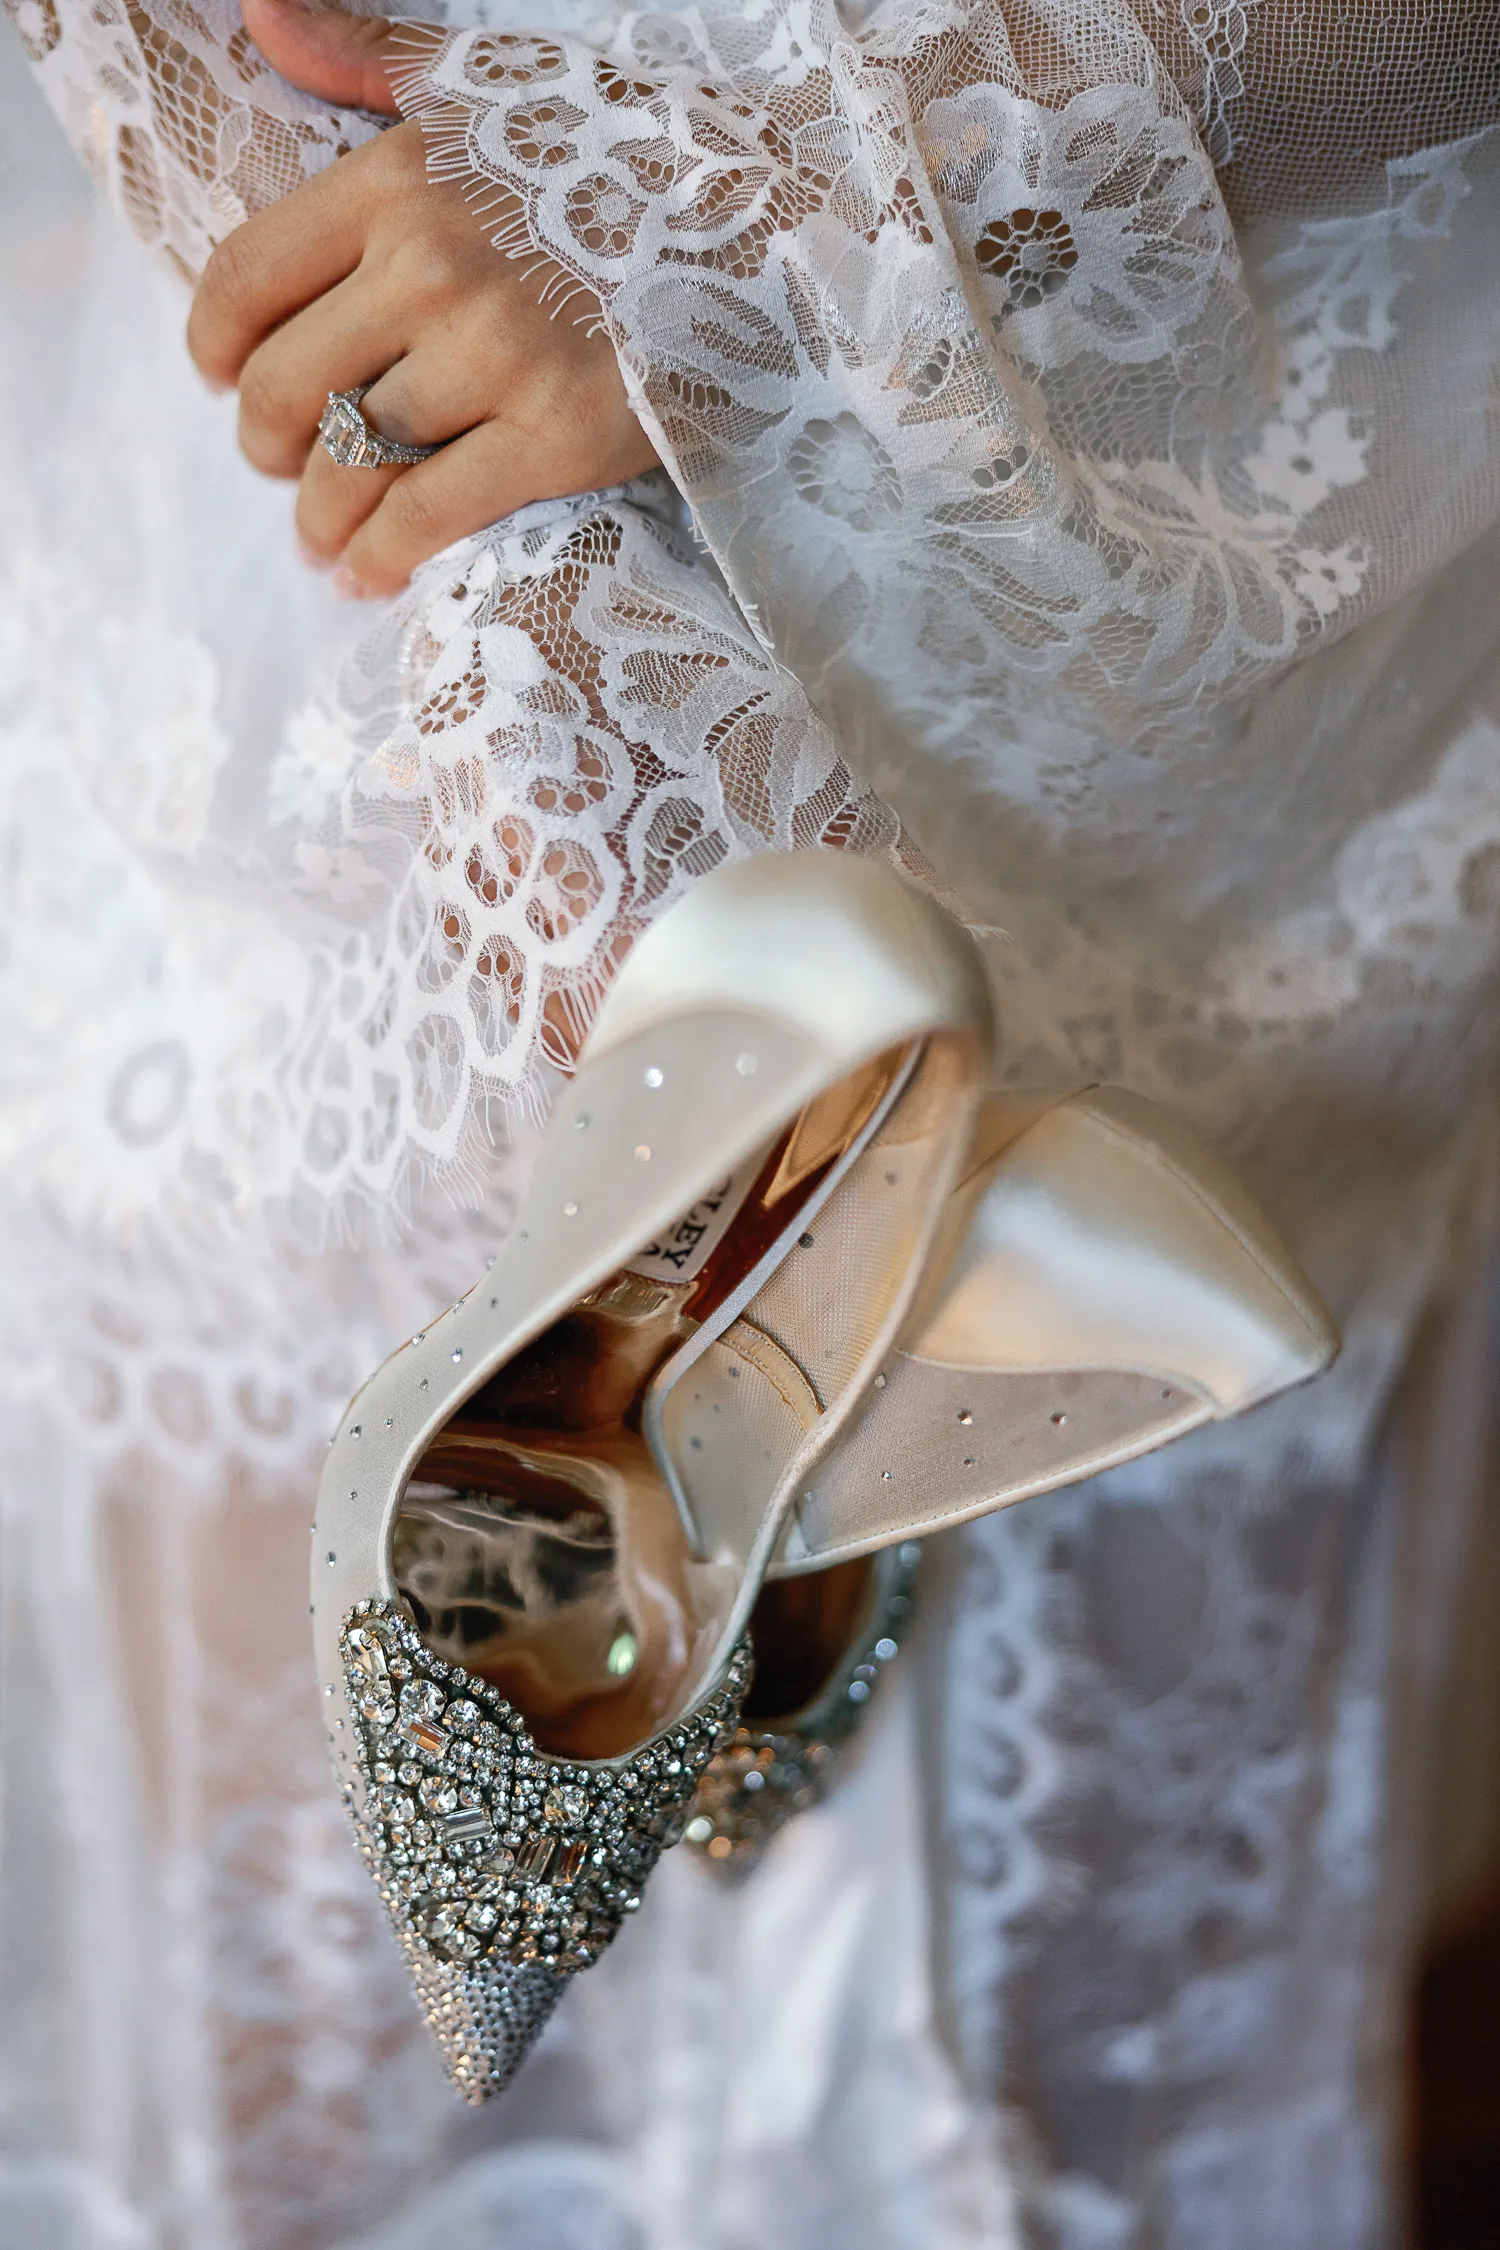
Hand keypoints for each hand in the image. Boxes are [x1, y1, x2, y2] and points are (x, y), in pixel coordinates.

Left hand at [186, 0, 658, 597]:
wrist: (763, 222)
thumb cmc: (619, 153)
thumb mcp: (486, 83)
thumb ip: (364, 58)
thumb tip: (261, 14)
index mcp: (397, 182)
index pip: (251, 276)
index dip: (215, 342)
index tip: (218, 374)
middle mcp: (431, 268)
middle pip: (288, 387)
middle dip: (267, 443)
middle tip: (282, 465)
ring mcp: (493, 359)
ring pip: (353, 462)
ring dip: (321, 517)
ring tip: (324, 538)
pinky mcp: (554, 437)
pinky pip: (430, 516)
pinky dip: (381, 558)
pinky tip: (367, 576)